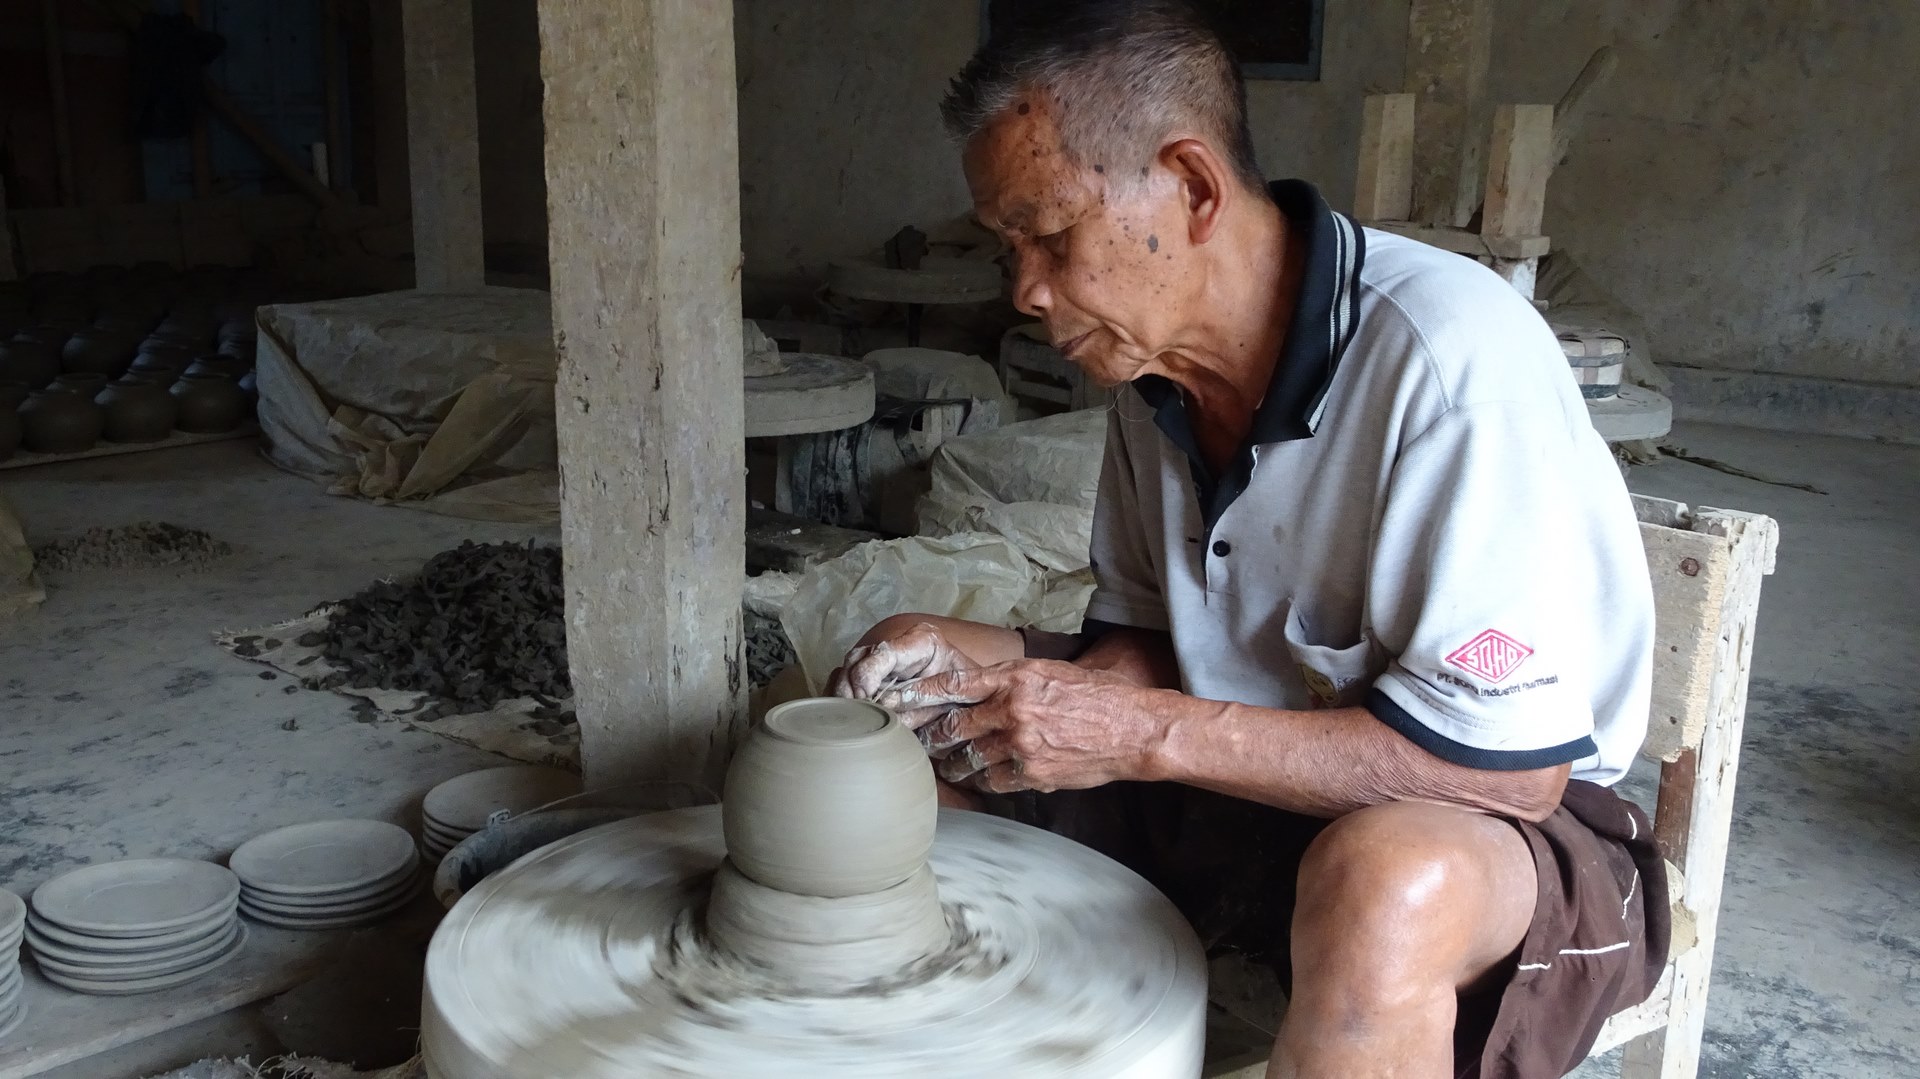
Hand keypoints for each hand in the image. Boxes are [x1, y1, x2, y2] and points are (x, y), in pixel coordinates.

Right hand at [828, 622, 979, 721]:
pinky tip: (847, 714)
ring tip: (849, 715)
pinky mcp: (873, 676)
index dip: (869, 673)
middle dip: (850, 686)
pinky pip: (845, 680)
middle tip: (852, 711)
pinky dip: (842, 696)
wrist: (977, 700)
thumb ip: (919, 701)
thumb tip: (884, 705)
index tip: (866, 697)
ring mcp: (883, 659)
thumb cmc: (968, 697)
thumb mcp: (952, 698)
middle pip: (859, 658)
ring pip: (847, 667)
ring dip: (843, 693)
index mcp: (923, 641)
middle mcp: (899, 645)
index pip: (885, 651)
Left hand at [875, 661, 1171, 792]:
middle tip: (917, 741)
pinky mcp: (1033, 773)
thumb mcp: (1051, 673)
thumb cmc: (1096, 698)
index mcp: (1015, 678)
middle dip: (930, 736)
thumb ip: (1011, 680)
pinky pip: (992, 781)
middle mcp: (1013, 709)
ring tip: (947, 763)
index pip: (954, 683)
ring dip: (954, 762)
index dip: (919, 694)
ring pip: (968, 756)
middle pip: (952, 725)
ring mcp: (1021, 744)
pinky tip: (980, 778)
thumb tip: (975, 689)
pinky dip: (983, 780)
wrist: (1133, 729)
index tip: (896, 700)